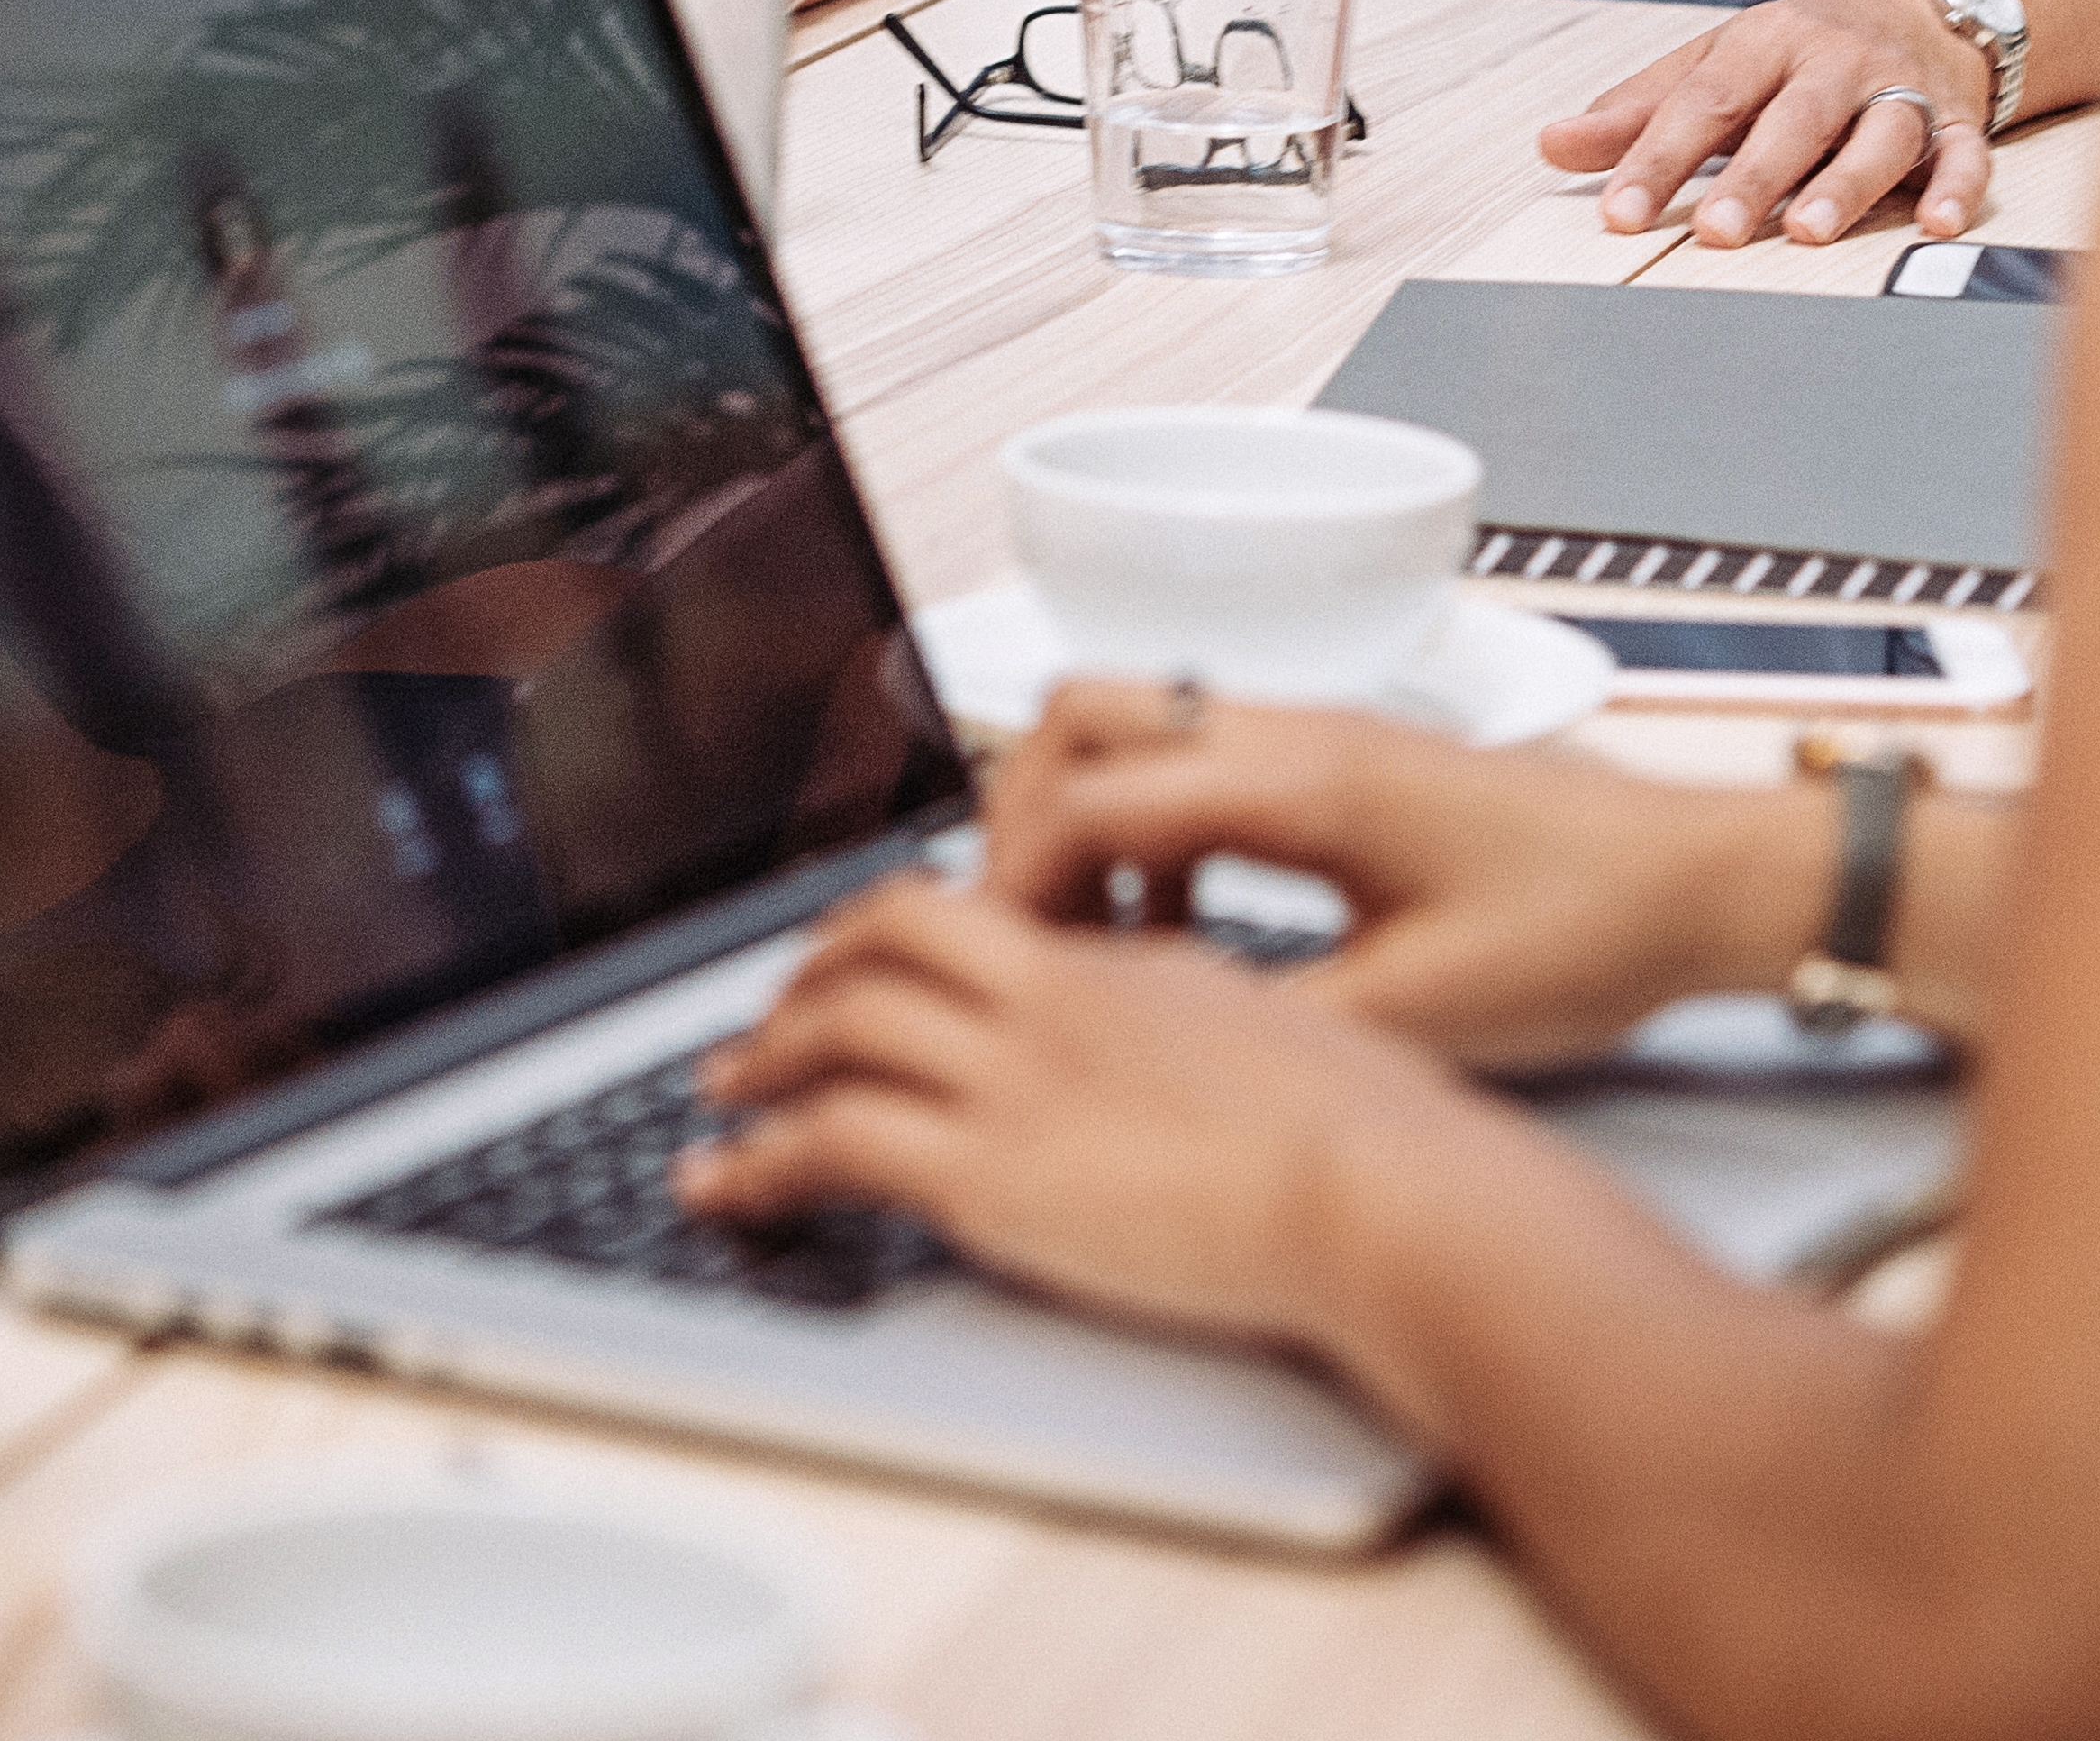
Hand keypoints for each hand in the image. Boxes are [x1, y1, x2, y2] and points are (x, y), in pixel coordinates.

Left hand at [675, 877, 1508, 1350]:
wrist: (1383, 1187)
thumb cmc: (1370, 1131)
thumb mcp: (1269, 1033)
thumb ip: (1193, 1020)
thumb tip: (1173, 1032)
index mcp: (1117, 965)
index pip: (970, 911)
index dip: (890, 929)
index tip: (857, 959)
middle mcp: (1049, 1000)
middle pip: (883, 940)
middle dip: (803, 977)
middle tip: (762, 1023)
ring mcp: (1013, 1080)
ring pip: (836, 1030)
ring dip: (758, 1064)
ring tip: (716, 1104)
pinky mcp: (992, 1175)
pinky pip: (834, 1144)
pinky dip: (759, 1163)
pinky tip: (727, 1188)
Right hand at [975, 684, 1807, 1071]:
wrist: (1693, 881)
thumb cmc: (1584, 930)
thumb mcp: (1421, 1012)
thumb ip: (1275, 1019)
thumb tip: (1159, 1042)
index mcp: (1298, 782)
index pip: (1088, 795)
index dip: (1015, 881)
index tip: (997, 961)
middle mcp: (1293, 731)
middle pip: (1081, 715)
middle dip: (1021, 820)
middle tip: (1027, 934)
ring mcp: (1315, 735)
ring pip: (1134, 727)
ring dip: (1087, 820)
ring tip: (1104, 941)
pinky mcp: (1341, 763)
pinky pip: (1198, 765)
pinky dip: (1155, 830)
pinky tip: (1191, 929)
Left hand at [1540, 0, 2000, 245]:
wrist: (1923, 5)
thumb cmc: (1799, 49)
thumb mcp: (1715, 62)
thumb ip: (1637, 110)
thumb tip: (1552, 145)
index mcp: (1765, 42)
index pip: (1704, 100)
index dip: (1659, 156)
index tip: (1620, 209)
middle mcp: (1833, 62)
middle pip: (1793, 118)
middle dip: (1755, 175)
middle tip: (1718, 231)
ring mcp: (1901, 90)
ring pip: (1879, 135)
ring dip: (1848, 184)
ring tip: (1810, 231)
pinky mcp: (1957, 122)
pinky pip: (1966, 155)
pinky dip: (1958, 188)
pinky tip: (1937, 224)